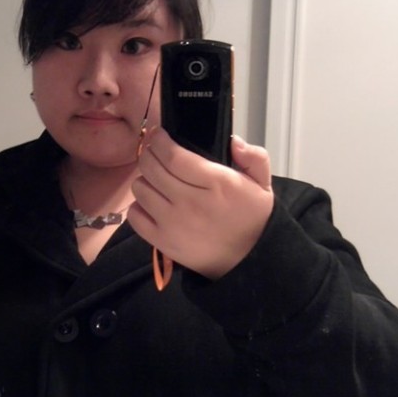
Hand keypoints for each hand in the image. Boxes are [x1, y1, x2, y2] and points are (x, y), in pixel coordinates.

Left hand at [128, 129, 273, 278]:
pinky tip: (153, 204)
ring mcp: (173, 223)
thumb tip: (232, 140)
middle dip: (149, 154)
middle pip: (151, 168)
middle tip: (154, 153)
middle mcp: (191, 202)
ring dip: (145, 180)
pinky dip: (139, 206)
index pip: (174, 156)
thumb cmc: (251, 219)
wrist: (247, 261)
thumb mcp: (262, 185)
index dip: (160, 141)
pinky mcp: (162, 242)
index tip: (159, 135)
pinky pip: (134, 216)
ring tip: (156, 180)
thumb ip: (253, 157)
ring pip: (140, 189)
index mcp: (217, 183)